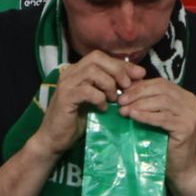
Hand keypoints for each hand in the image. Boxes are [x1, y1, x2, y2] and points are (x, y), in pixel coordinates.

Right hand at [28, 52, 144, 158]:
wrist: (56, 138)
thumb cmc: (79, 118)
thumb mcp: (99, 98)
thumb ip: (111, 86)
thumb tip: (136, 78)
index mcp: (78, 70)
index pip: (102, 57)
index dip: (122, 64)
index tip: (140, 74)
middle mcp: (70, 73)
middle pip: (97, 58)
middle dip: (117, 70)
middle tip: (127, 86)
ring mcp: (66, 84)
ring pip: (92, 72)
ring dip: (108, 84)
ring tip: (113, 99)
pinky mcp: (65, 98)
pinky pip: (87, 91)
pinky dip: (99, 98)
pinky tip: (102, 108)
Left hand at [116, 77, 195, 195]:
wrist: (180, 166)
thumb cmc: (165, 142)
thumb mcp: (157, 117)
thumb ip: (148, 102)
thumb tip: (125, 91)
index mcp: (185, 96)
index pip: (161, 83)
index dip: (140, 86)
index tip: (122, 93)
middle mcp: (191, 102)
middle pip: (161, 89)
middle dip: (137, 94)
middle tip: (120, 101)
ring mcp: (190, 115)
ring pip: (161, 102)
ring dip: (139, 104)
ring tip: (124, 111)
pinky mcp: (186, 128)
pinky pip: (162, 118)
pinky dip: (146, 116)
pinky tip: (134, 116)